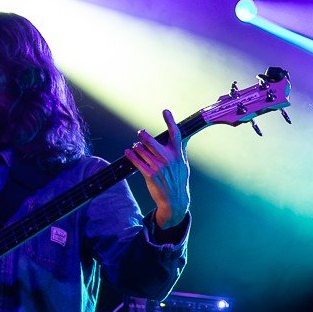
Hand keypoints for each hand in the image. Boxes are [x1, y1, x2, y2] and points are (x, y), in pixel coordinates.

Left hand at [127, 108, 189, 226]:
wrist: (175, 200)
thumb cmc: (179, 179)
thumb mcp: (183, 164)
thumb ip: (180, 150)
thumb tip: (181, 136)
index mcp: (178, 154)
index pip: (175, 134)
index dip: (170, 121)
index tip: (165, 111)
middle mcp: (169, 159)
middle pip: (152, 141)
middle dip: (144, 135)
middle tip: (141, 132)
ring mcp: (159, 167)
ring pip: (142, 150)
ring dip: (137, 146)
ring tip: (136, 146)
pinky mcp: (149, 175)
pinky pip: (136, 161)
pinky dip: (131, 155)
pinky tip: (128, 151)